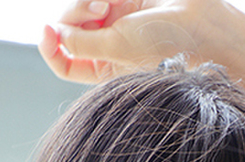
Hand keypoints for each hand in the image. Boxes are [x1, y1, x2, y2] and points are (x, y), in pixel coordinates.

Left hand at [38, 0, 227, 82]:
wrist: (198, 25)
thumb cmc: (163, 47)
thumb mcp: (116, 49)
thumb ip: (79, 43)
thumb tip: (54, 33)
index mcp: (105, 72)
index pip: (65, 64)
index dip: (50, 47)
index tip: (47, 29)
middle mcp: (107, 50)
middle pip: (67, 29)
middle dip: (74, 16)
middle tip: (97, 11)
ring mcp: (114, 25)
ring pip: (80, 10)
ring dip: (87, 2)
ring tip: (106, 5)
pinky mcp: (123, 4)